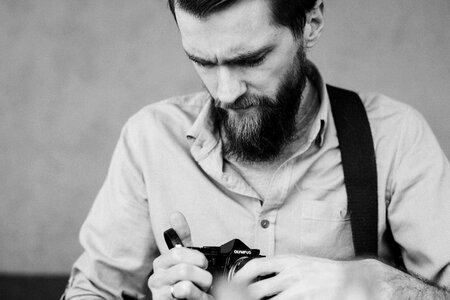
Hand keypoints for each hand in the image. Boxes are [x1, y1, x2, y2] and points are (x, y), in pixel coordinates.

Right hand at [148, 212, 212, 299]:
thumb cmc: (187, 282)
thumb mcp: (187, 258)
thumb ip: (182, 237)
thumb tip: (174, 214)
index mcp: (163, 261)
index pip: (177, 251)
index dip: (196, 257)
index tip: (203, 262)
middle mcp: (157, 275)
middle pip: (184, 265)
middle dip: (202, 272)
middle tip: (205, 278)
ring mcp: (159, 289)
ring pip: (186, 278)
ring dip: (201, 284)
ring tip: (201, 288)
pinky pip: (184, 290)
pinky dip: (197, 294)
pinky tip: (195, 296)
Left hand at [232, 255, 380, 299]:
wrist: (348, 278)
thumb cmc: (321, 270)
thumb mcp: (298, 262)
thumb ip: (279, 268)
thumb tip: (258, 276)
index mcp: (287, 261)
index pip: (256, 265)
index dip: (240, 274)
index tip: (232, 281)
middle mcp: (291, 275)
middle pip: (257, 288)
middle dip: (245, 296)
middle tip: (238, 298)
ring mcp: (299, 291)